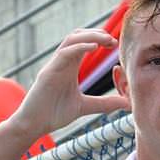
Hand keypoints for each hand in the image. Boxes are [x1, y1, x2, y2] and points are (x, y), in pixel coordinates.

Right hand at [6, 29, 130, 135]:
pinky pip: (63, 54)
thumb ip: (104, 103)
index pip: (83, 44)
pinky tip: (93, 47)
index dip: (99, 39)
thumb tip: (126, 104)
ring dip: (90, 36)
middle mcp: (61, 63)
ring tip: (107, 40)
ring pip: (71, 40)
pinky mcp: (48, 73)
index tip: (115, 44)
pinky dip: (79, 47)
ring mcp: (53, 66)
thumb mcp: (84, 107)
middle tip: (113, 40)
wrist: (33, 125)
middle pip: (77, 36)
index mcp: (68, 67)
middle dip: (96, 34)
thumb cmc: (53, 114)